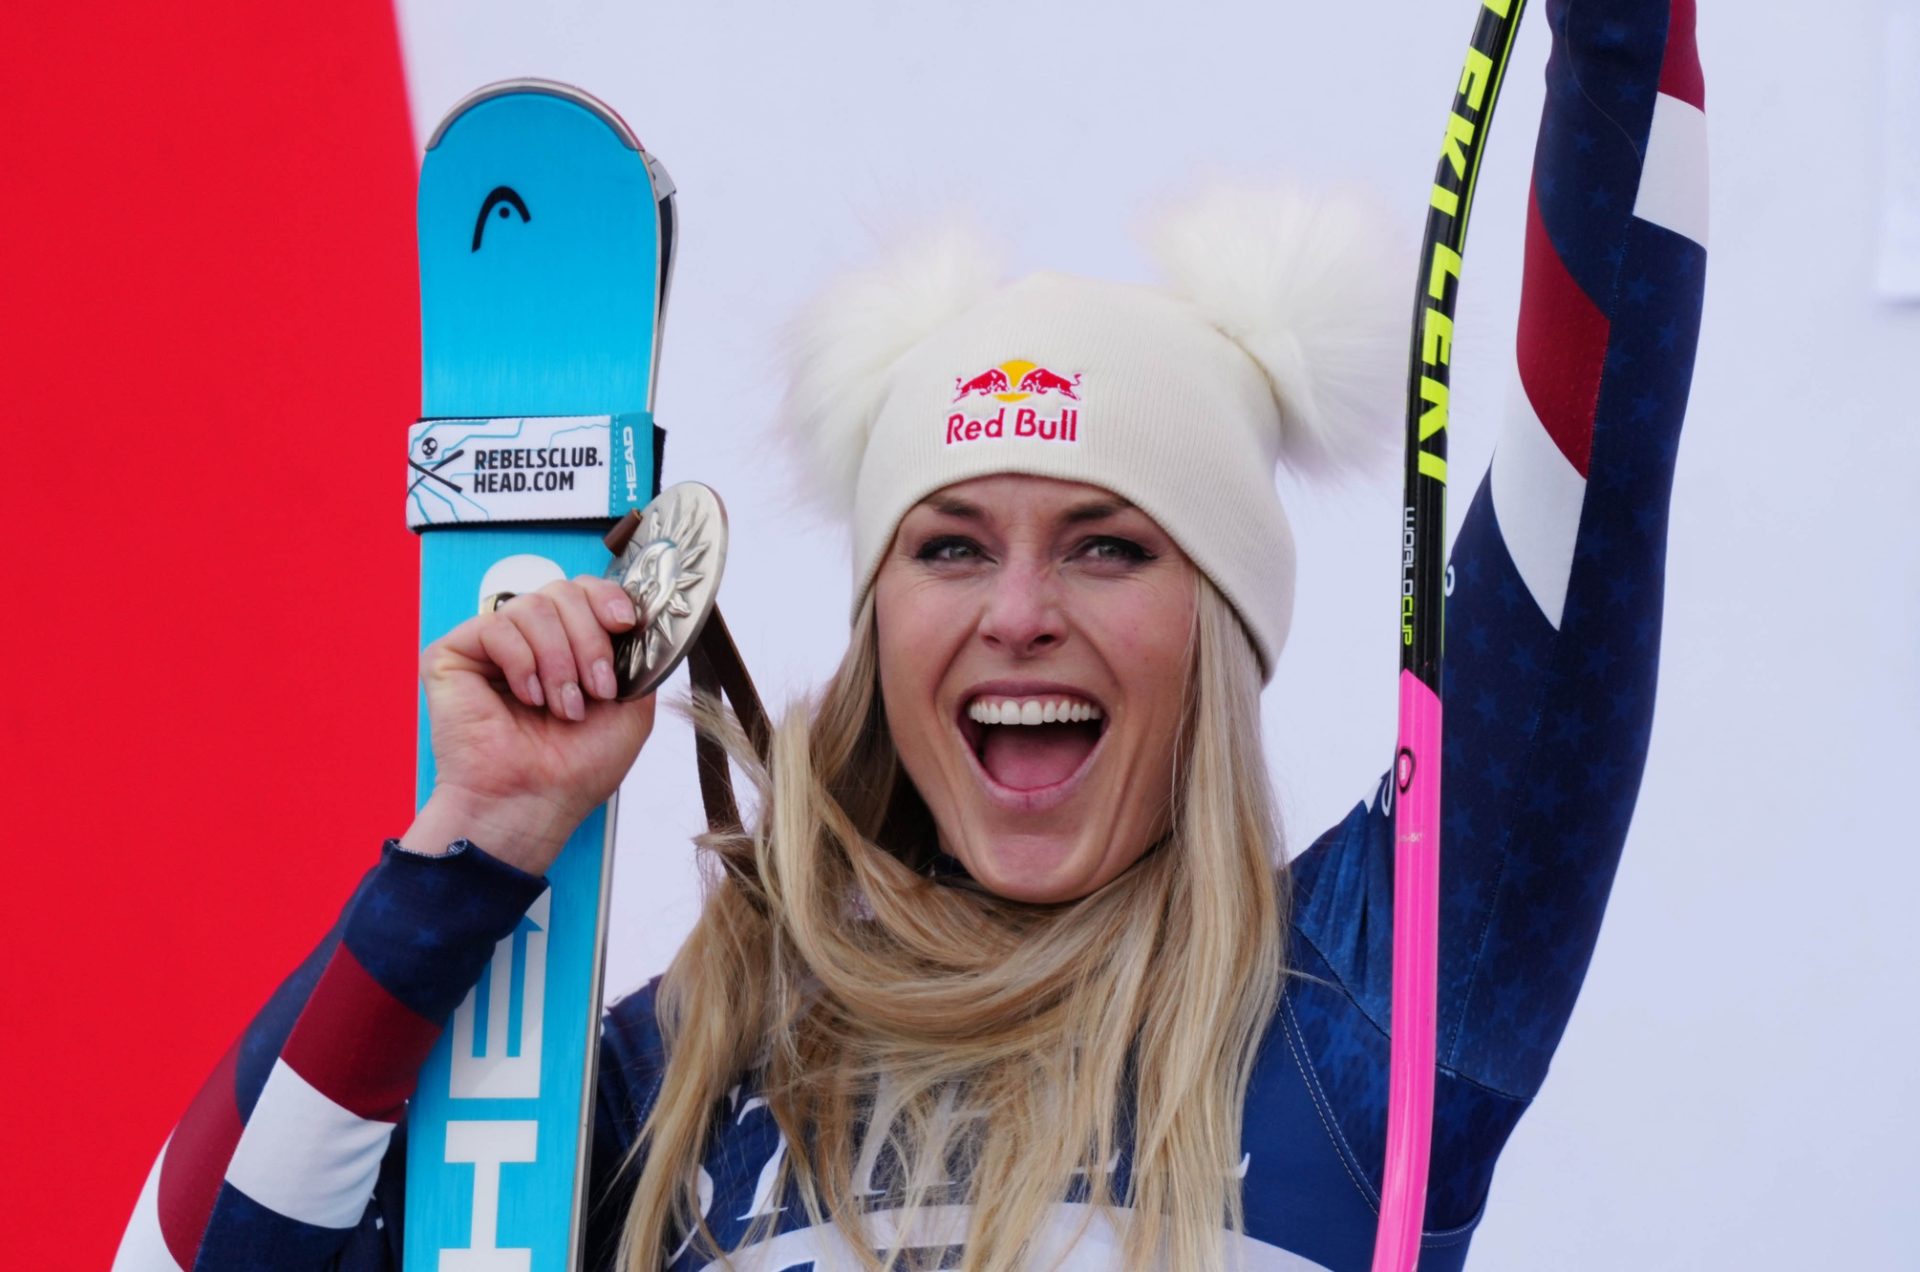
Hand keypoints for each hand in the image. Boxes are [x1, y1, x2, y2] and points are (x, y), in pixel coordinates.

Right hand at [399, 575, 656, 873]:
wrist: (535, 803)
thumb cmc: (577, 767)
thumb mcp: (633, 708)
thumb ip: (639, 659)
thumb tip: (641, 617)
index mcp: (567, 646)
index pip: (584, 590)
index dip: (607, 597)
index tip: (626, 624)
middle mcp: (528, 639)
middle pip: (563, 590)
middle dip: (590, 639)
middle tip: (597, 689)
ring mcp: (490, 646)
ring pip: (533, 606)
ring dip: (559, 660)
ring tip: (562, 707)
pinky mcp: (453, 654)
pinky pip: (497, 625)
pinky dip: (522, 662)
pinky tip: (528, 699)